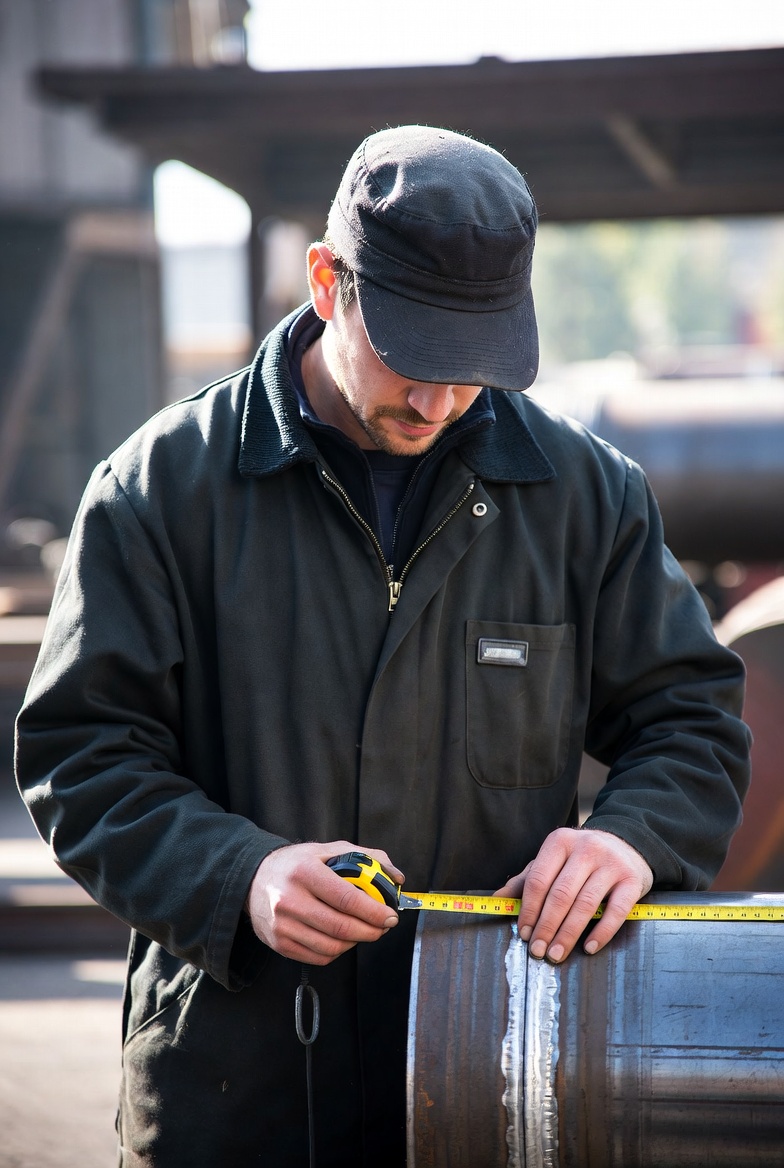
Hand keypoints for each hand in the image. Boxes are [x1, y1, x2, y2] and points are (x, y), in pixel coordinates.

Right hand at [246, 841, 402, 964]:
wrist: (252, 879)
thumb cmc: (296, 864)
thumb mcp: (326, 851)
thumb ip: (364, 858)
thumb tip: (396, 877)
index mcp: (305, 872)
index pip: (347, 898)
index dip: (374, 911)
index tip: (390, 915)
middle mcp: (290, 899)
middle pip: (341, 927)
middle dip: (370, 931)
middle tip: (382, 927)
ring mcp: (282, 925)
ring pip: (331, 946)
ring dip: (355, 942)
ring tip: (363, 931)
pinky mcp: (279, 943)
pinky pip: (318, 957)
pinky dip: (337, 952)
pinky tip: (342, 939)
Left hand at [494, 827, 652, 963]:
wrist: (628, 844)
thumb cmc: (582, 857)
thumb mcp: (554, 859)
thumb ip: (527, 879)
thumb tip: (498, 899)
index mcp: (560, 842)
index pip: (539, 879)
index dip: (529, 909)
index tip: (524, 932)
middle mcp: (586, 849)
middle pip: (561, 894)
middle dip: (546, 926)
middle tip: (537, 950)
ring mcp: (611, 864)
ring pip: (585, 904)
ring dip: (568, 934)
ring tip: (556, 953)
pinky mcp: (631, 880)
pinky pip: (616, 911)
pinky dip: (602, 932)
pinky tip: (590, 947)